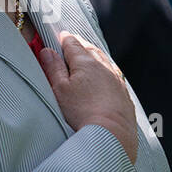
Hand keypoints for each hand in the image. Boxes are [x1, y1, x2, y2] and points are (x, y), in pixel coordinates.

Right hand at [38, 32, 137, 162]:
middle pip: (90, 50)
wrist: (111, 135)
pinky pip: (114, 74)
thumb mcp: (59, 90)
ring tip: (89, 53)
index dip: (64, 39)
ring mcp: (116, 80)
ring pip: (104, 61)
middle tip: (73, 41)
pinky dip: (107, 70)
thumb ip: (53, 68)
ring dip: (95, 55)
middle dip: (80, 45)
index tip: (59, 36)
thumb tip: (47, 51)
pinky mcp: (124, 94)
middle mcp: (104, 67)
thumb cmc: (82, 113)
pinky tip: (105, 74)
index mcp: (85, 62)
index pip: (73, 44)